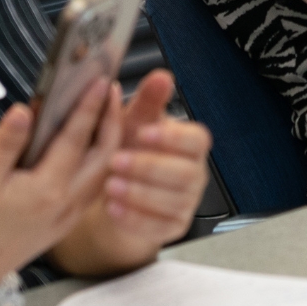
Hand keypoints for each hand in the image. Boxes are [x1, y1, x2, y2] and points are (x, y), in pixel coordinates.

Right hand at [0, 80, 122, 304]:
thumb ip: (7, 142)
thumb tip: (25, 109)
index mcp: (47, 189)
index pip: (76, 138)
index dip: (90, 107)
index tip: (101, 81)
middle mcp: (67, 202)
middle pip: (105, 153)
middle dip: (112, 118)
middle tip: (111, 90)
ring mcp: (71, 214)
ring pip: (105, 171)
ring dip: (111, 139)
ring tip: (108, 111)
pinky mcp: (68, 222)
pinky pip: (97, 186)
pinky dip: (103, 161)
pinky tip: (97, 147)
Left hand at [66, 70, 213, 270]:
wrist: (119, 190)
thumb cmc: (131, 150)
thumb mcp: (135, 123)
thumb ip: (149, 101)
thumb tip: (162, 76)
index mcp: (190, 146)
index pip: (197, 140)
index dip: (173, 138)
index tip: (144, 133)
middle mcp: (194, 175)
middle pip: (184, 174)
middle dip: (149, 168)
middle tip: (116, 161)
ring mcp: (186, 204)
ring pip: (172, 203)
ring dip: (138, 194)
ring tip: (109, 185)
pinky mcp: (172, 228)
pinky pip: (158, 228)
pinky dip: (134, 219)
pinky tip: (113, 208)